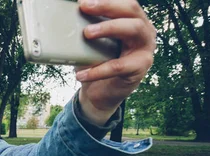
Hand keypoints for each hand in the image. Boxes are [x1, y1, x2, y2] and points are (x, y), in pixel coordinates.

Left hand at [76, 0, 155, 124]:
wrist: (100, 92)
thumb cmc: (97, 61)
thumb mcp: (90, 42)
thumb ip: (86, 27)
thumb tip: (64, 16)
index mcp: (132, 20)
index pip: (123, 2)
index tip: (83, 0)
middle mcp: (144, 30)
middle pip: (131, 9)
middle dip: (107, 5)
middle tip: (84, 8)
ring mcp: (145, 48)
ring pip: (133, 29)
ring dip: (109, 27)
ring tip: (86, 33)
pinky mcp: (139, 68)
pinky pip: (118, 66)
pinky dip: (97, 70)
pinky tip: (80, 74)